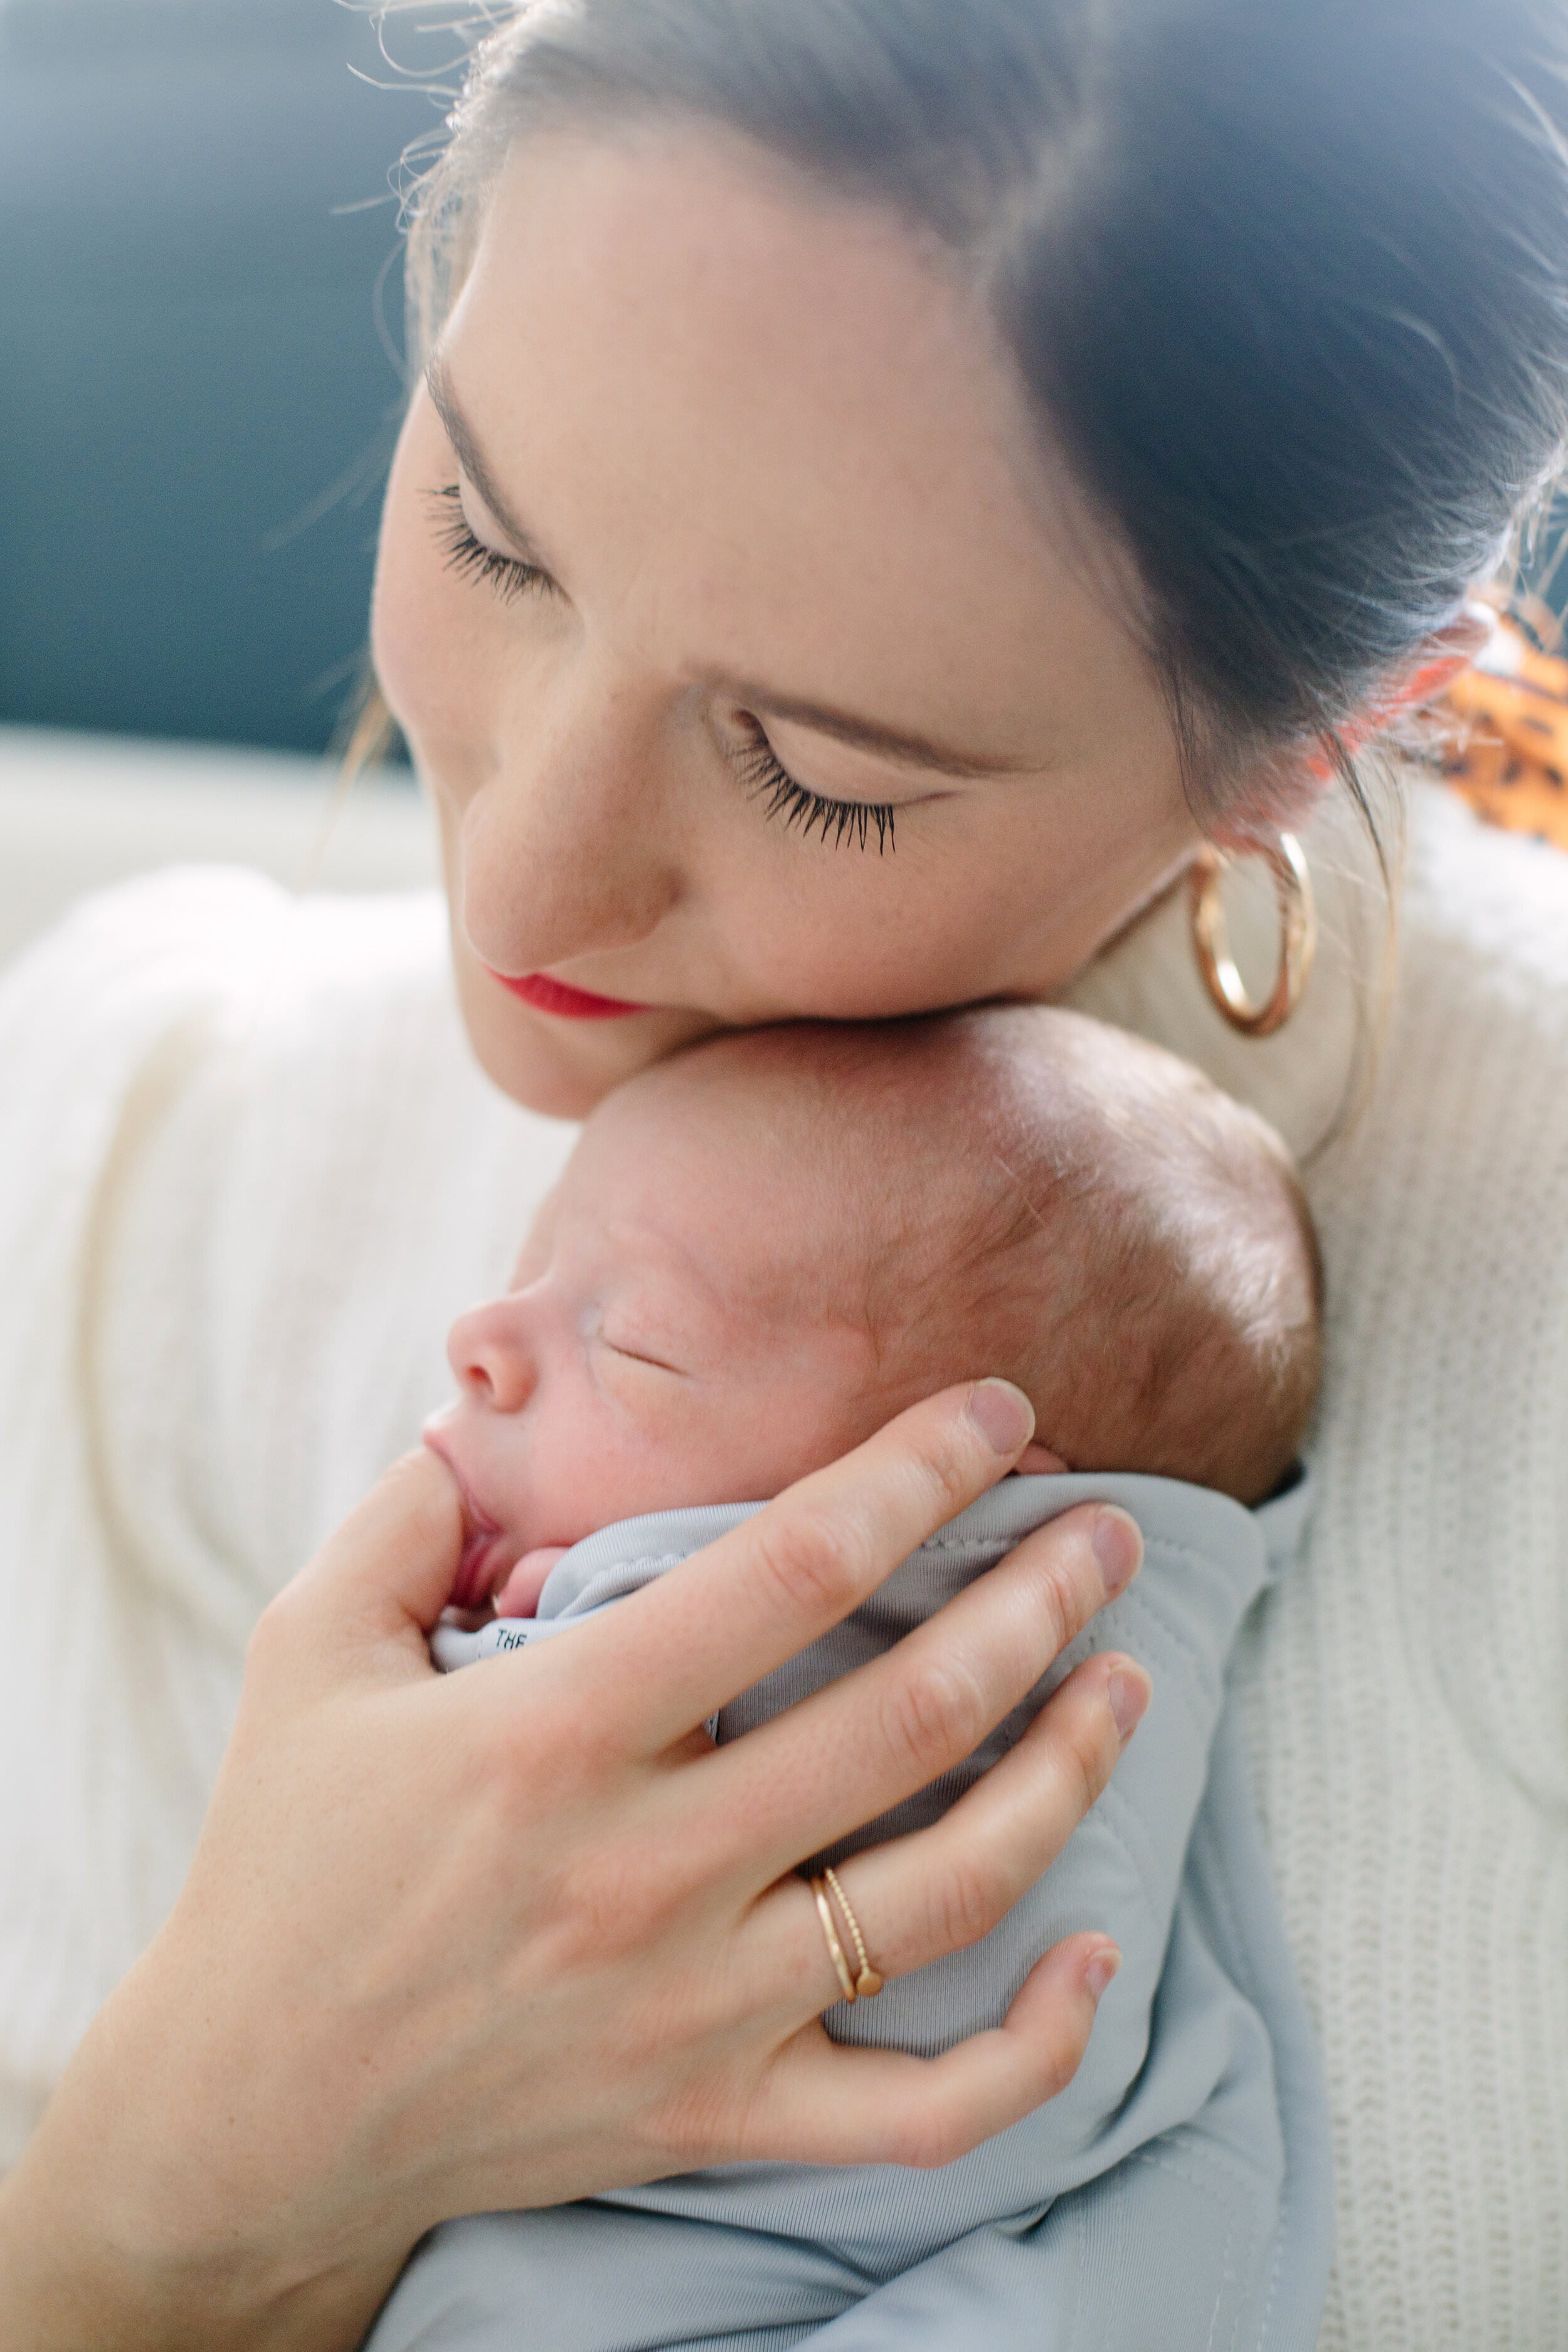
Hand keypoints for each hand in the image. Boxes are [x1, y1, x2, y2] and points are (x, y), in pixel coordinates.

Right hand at [0, 1379, 1148, 2351]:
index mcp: (552, 1734)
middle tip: (1109, 1530)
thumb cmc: (283, 1862)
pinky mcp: (717, 2116)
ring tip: (1129, 1680)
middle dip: (1037, 1602)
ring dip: (1066, 1773)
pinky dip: (1035, 2042)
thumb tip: (487, 1401)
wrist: (250, 2115)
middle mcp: (644, 1871)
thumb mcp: (304, 1653)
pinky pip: (922, 2110)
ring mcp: (695, 2009)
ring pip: (946, 1891)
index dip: (915, 1474)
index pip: (789, 1573)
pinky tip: (1097, 1946)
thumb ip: (409, 1515)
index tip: (999, 1411)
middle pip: (906, 1718)